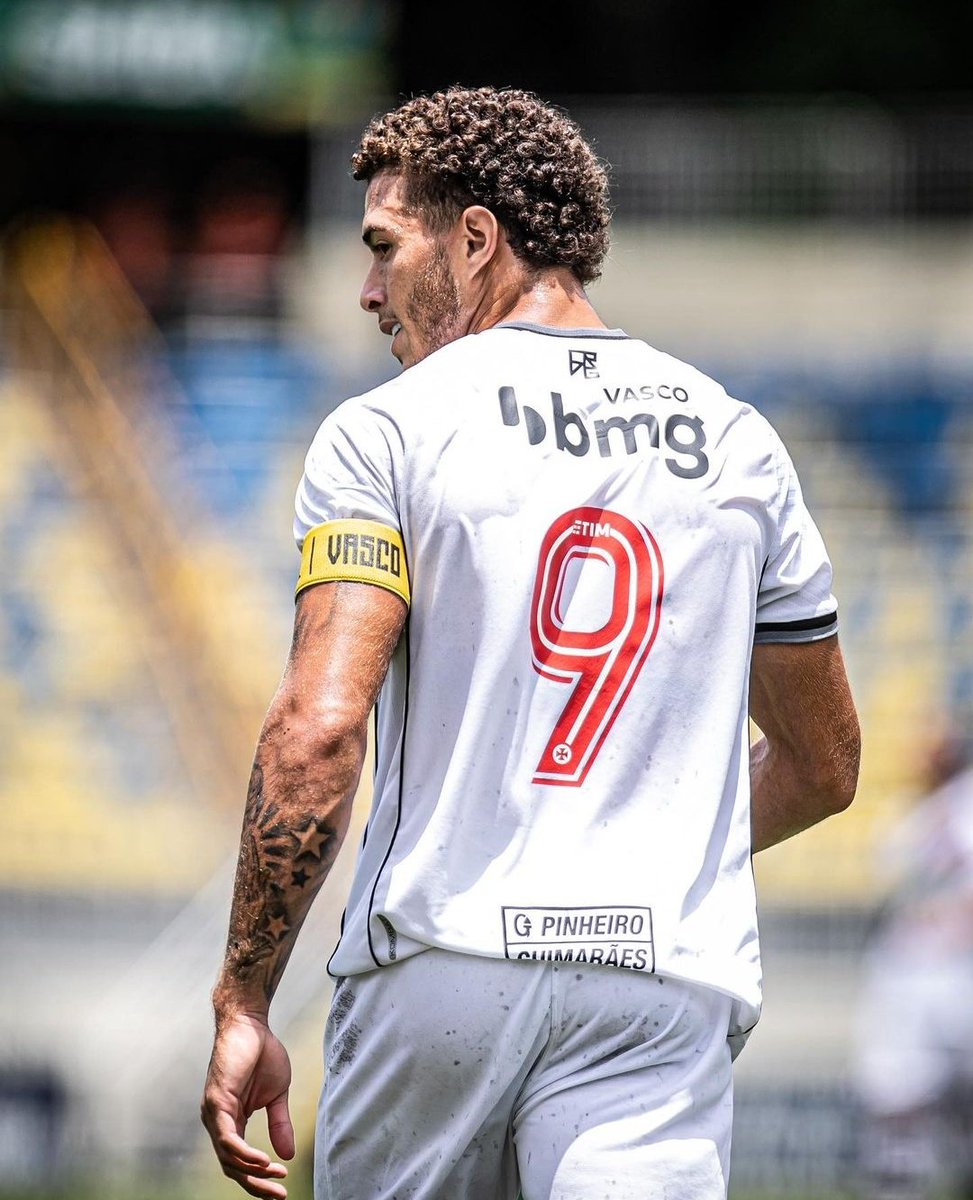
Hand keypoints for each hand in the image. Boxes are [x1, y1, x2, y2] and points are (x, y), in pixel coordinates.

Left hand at [201, 1012, 294, 1197]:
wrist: (251, 1022)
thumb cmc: (261, 1053)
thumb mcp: (277, 1094)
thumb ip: (279, 1124)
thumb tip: (287, 1156)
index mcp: (231, 1121)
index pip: (239, 1161)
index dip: (259, 1179)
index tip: (281, 1189)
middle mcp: (217, 1122)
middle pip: (232, 1167)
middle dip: (256, 1185)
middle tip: (279, 1195)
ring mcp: (213, 1113)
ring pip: (228, 1157)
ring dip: (253, 1172)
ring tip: (276, 1176)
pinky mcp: (216, 1101)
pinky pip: (228, 1138)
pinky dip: (245, 1154)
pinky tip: (262, 1161)